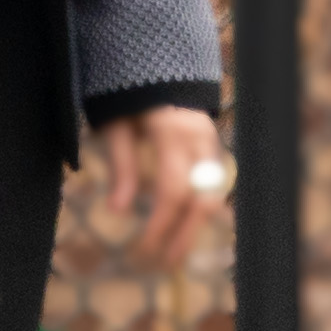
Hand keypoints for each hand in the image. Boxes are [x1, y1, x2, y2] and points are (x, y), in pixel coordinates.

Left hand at [89, 104, 223, 274]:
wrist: (158, 67)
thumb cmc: (129, 97)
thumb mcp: (116, 128)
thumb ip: (122, 168)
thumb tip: (118, 212)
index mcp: (174, 133)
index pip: (172, 191)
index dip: (160, 225)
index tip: (143, 250)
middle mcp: (201, 140)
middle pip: (202, 199)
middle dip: (184, 235)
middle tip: (165, 263)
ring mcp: (213, 143)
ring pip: (214, 195)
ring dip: (195, 227)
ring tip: (176, 252)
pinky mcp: (215, 147)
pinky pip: (213, 186)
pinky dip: (200, 210)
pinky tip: (185, 228)